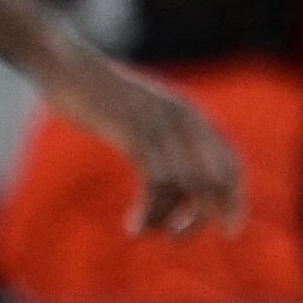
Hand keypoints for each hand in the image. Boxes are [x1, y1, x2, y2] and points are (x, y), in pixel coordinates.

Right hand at [53, 56, 246, 235]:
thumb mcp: (140, 114)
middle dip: (203, 217)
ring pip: (186, 187)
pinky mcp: (137, 133)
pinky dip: (149, 213)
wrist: (67, 66)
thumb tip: (170, 180)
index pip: (230, 163)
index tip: (230, 231)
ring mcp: (163, 125)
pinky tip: (133, 227)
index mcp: (191, 115)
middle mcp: (185, 120)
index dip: (234, 200)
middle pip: (216, 180)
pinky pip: (157, 184)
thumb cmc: (99, 96)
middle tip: (176, 236)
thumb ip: (161, 139)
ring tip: (145, 231)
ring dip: (168, 219)